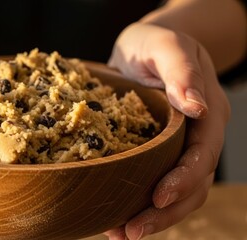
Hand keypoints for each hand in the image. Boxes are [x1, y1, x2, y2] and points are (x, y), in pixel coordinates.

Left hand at [106, 23, 229, 238]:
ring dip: (151, 216)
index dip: (183, 180)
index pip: (201, 155)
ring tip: (120, 235)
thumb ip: (182, 73)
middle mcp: (195, 137)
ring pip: (175, 192)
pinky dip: (136, 202)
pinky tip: (113, 218)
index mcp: (206, 114)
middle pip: (191, 184)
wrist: (143, 47)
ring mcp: (176, 147)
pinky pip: (152, 182)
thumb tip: (198, 108)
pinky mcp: (155, 152)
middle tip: (131, 232)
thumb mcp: (166, 45)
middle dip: (164, 212)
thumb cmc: (153, 42)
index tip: (158, 199)